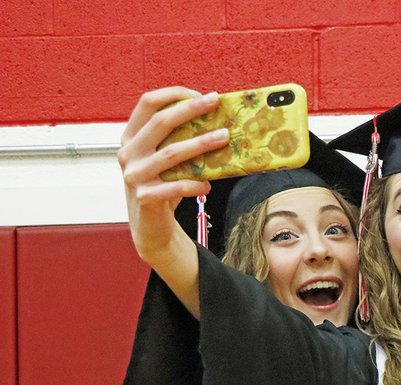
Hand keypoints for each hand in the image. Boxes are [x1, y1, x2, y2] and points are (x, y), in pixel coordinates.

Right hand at [118, 88, 224, 313]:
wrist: (150, 227)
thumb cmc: (163, 187)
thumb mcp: (167, 160)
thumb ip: (179, 140)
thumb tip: (220, 122)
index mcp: (131, 137)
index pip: (147, 104)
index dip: (173, 94)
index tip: (201, 94)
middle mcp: (128, 152)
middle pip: (159, 122)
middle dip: (190, 109)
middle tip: (216, 102)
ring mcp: (134, 175)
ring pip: (170, 153)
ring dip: (200, 144)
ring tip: (225, 137)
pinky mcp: (145, 197)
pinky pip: (174, 187)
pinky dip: (194, 184)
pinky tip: (208, 184)